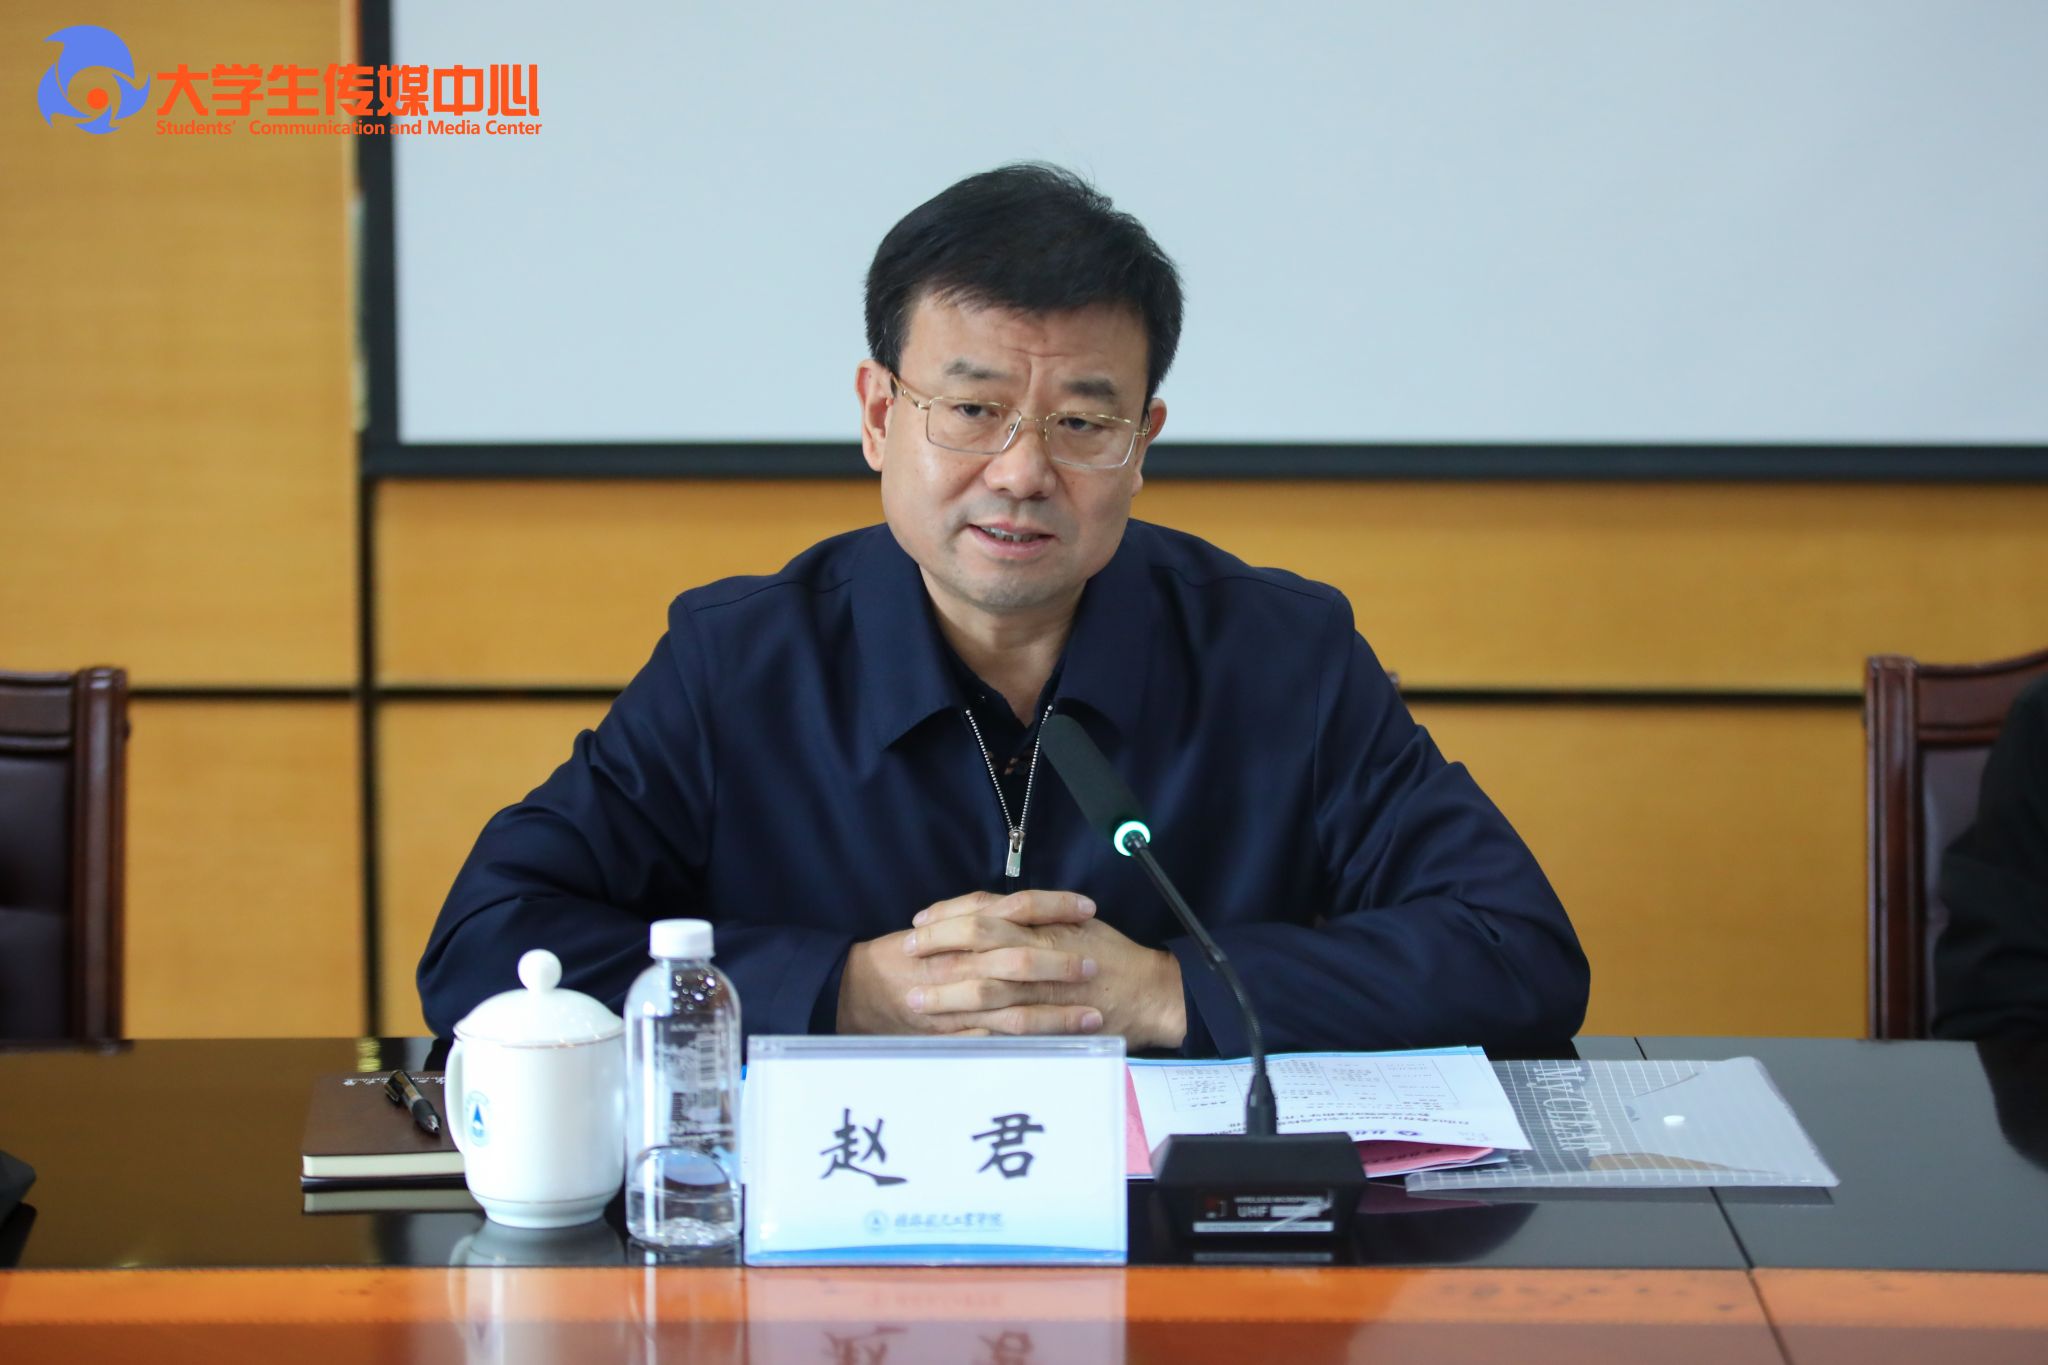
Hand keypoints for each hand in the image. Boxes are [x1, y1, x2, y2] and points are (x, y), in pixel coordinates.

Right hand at [837, 890, 1105, 1037]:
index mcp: (961, 930)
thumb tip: (1020, 908)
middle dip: (1060, 964)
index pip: (1016, 910)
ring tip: (1093, 1018)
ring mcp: (959, 1004)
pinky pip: (996, 1043)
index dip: (1054, 907)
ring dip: (1057, 1015)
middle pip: (1020, 959)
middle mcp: (962, 964)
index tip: (1087, 908)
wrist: (857, 991)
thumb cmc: (902, 957)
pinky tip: (1060, 1049)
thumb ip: (976, 914)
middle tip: (1093, 965)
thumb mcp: (938, 923)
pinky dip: (1026, 1045)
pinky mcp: (956, 1035)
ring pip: (1015, 1009)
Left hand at [901, 891, 1187, 1049]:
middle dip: (937, 947)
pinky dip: (978, 1031)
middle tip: (907, 954)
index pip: (984, 911)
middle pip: (977, 942)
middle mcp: (1039, 951)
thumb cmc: (1111, 954)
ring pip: (987, 988)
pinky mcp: (1050, 1022)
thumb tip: (988, 913)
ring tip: (916, 1001)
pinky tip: (952, 1035)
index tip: (919, 923)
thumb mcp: (1071, 922)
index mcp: (1041, 924)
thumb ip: (1031, 919)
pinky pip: (1009, 1027)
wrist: (1149, 991)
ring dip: (947, 994)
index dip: (947, 915)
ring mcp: (1044, 989)